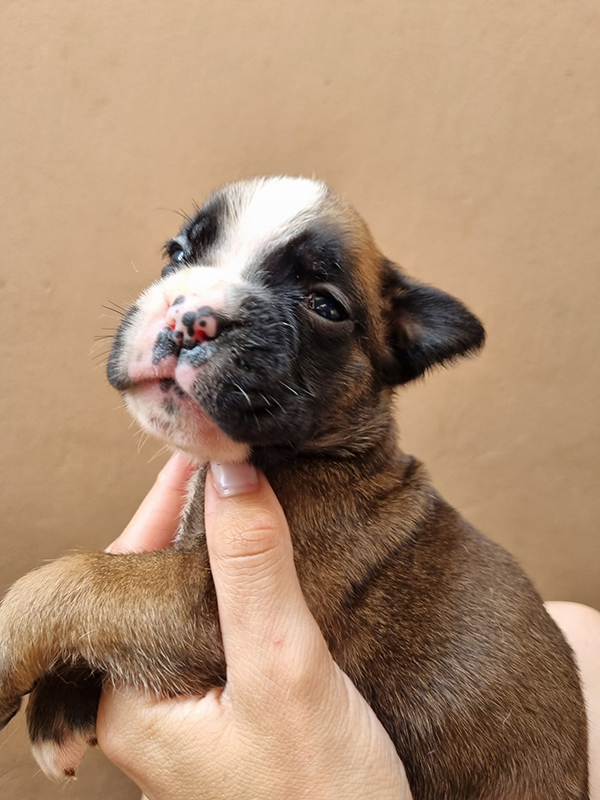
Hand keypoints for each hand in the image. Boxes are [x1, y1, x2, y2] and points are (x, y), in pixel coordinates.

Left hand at [97, 455, 411, 799]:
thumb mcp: (286, 671)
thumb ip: (256, 571)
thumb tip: (232, 476)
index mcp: (131, 704)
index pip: (127, 578)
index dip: (163, 510)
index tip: (200, 455)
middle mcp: (146, 712)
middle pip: (154, 590)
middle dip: (189, 525)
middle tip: (227, 466)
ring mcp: (186, 718)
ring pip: (190, 610)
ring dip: (219, 556)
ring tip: (246, 501)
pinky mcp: (226, 721)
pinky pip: (220, 637)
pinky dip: (240, 590)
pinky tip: (266, 568)